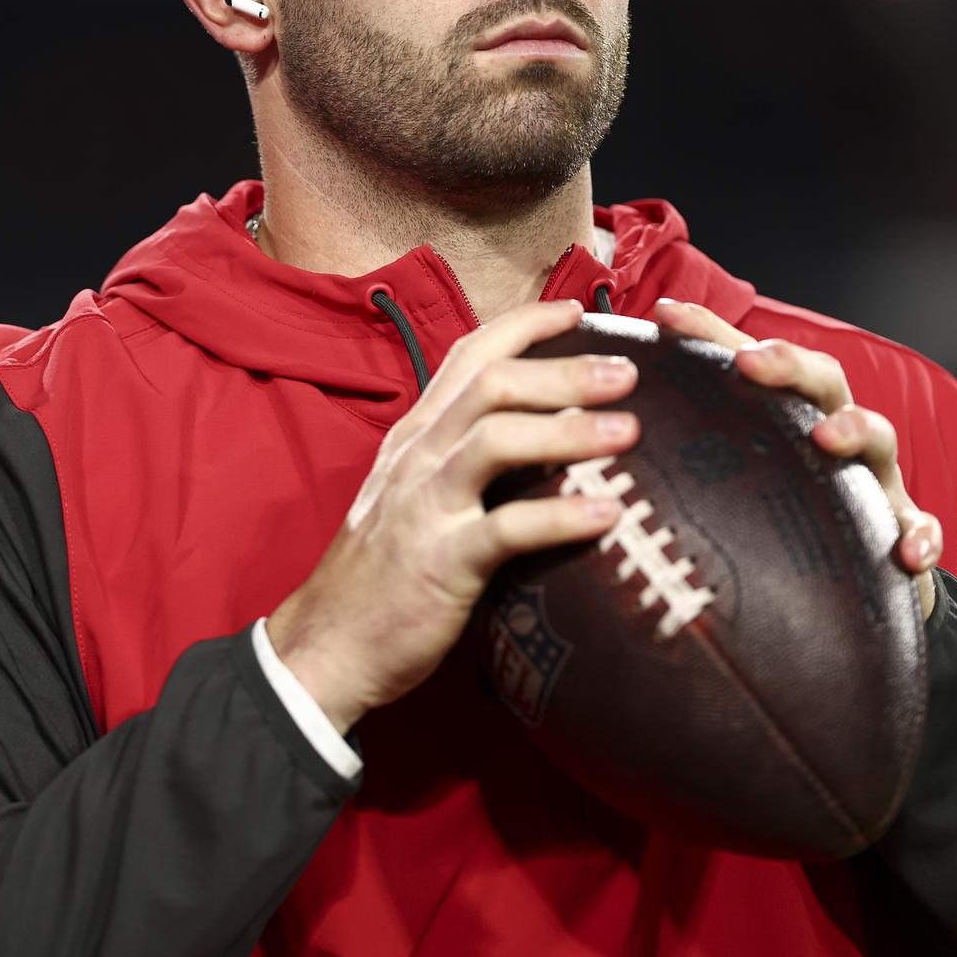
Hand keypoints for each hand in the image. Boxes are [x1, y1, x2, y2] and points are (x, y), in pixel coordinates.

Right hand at [267, 299, 637, 733]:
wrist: (327, 645)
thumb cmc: (382, 575)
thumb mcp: (411, 497)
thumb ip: (460, 462)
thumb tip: (537, 441)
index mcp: (414, 437)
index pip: (468, 356)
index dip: (525, 325)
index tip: (579, 311)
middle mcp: (417, 457)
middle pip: (493, 385)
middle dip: (565, 370)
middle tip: (628, 372)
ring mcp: (424, 505)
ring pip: (495, 438)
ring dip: (569, 428)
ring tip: (629, 430)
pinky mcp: (439, 560)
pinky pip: (505, 528)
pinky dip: (561, 517)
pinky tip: (608, 515)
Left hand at [653, 298, 942, 621]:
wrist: (851, 584)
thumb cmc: (773, 521)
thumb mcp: (725, 484)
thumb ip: (674, 460)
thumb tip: (582, 440)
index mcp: (784, 418)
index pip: (749, 361)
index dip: (709, 333)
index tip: (662, 317)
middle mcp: (831, 435)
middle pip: (821, 381)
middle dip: (789, 365)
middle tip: (751, 362)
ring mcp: (872, 481)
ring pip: (878, 440)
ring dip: (857, 429)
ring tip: (828, 437)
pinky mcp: (900, 532)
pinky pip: (917, 527)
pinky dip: (918, 535)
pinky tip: (907, 553)